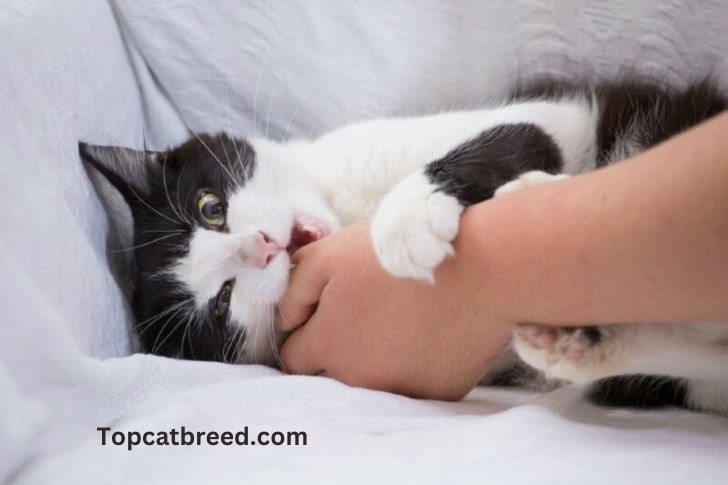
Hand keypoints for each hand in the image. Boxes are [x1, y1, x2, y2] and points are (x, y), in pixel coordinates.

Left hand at [277, 219, 513, 400]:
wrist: (481, 267)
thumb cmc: (400, 254)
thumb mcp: (330, 254)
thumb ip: (294, 289)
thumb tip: (286, 321)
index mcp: (329, 346)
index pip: (293, 357)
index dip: (304, 332)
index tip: (324, 313)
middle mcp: (359, 380)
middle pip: (331, 375)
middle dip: (337, 350)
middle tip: (365, 313)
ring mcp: (401, 390)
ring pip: (371, 383)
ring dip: (374, 361)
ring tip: (399, 320)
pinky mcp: (438, 393)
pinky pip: (411, 384)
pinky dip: (413, 365)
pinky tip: (428, 333)